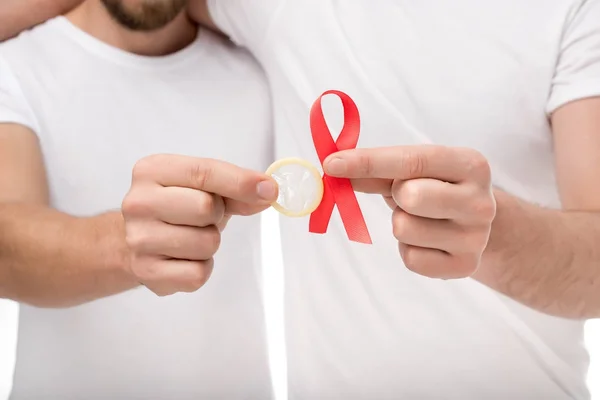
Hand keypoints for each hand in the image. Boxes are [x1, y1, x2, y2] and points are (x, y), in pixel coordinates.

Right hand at [121, 154, 277, 295]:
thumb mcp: (204, 189)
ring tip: (191, 238)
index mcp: (152, 171)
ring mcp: (138, 239)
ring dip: (210, 244)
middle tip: (203, 218)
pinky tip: (184, 259)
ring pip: (206, 244)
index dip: (241, 182)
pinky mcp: (146, 272)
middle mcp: (138, 202)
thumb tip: (267, 192)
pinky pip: (197, 274)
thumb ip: (236, 189)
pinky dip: (201, 268)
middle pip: (205, 208)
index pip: (203, 172)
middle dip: (216, 215)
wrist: (138, 240)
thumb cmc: (177, 208)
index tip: (269, 190)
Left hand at [323, 145, 495, 278]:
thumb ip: (377, 170)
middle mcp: (481, 201)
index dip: (367, 161)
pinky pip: (410, 259)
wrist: (476, 225)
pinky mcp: (464, 266)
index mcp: (470, 164)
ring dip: (401, 224)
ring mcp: (476, 237)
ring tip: (421, 220)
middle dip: (396, 196)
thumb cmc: (438, 189)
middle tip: (408, 197)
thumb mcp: (414, 172)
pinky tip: (427, 242)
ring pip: (404, 229)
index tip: (332, 164)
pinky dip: (408, 249)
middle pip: (410, 196)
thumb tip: (335, 169)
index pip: (411, 160)